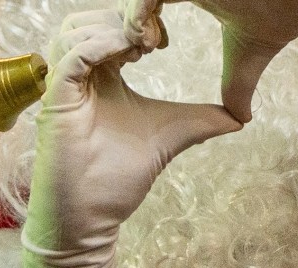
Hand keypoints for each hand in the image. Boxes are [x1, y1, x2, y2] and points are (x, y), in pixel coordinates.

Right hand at [22, 10, 242, 267]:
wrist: (93, 217)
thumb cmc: (118, 179)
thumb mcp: (170, 137)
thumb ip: (200, 121)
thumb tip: (240, 117)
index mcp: (102, 77)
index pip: (111, 30)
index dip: (138, 23)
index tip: (165, 41)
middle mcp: (80, 77)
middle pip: (89, 21)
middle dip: (124, 19)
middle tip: (154, 39)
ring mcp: (65, 88)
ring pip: (74, 31)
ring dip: (110, 29)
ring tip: (141, 47)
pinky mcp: (56, 102)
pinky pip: (71, 58)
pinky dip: (98, 47)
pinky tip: (129, 56)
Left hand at [123, 0, 297, 121]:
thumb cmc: (289, 10)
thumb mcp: (251, 53)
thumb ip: (237, 83)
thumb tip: (238, 118)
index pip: (143, 2)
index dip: (131, 29)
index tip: (141, 55)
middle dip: (121, 26)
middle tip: (132, 55)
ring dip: (130, 20)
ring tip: (140, 47)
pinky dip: (143, 12)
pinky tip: (151, 39)